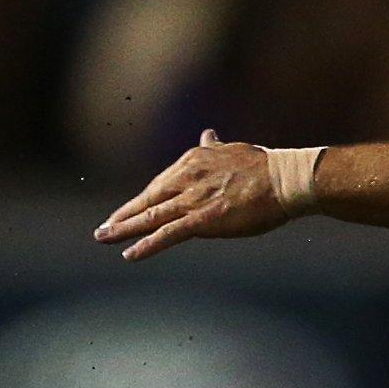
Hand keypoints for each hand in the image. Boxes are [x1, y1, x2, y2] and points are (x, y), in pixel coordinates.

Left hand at [94, 129, 291, 260]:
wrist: (285, 179)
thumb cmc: (265, 167)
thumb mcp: (232, 150)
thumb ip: (213, 147)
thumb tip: (207, 134)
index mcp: (193, 161)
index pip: (161, 183)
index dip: (142, 200)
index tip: (127, 210)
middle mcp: (187, 179)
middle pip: (148, 200)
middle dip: (124, 215)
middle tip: (103, 229)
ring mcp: (193, 200)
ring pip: (151, 217)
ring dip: (124, 229)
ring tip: (104, 238)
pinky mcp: (203, 219)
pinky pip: (168, 234)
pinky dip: (147, 245)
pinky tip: (130, 254)